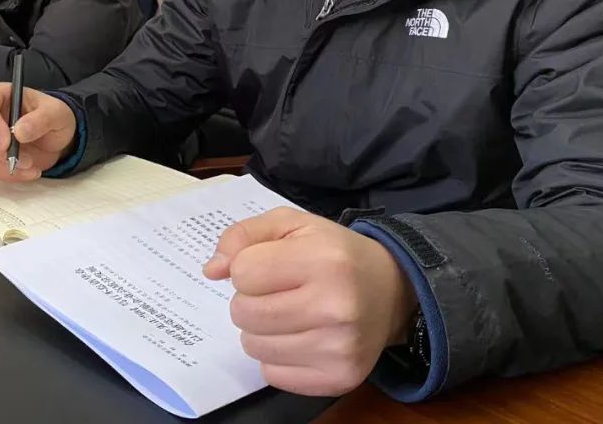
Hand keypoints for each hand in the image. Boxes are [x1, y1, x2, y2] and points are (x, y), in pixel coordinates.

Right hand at [0, 84, 77, 180]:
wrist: (59, 136)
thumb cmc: (55, 116)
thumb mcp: (56, 113)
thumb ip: (40, 119)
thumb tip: (19, 131)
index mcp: (1, 95)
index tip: (6, 143)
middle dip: (0, 153)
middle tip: (26, 161)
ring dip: (5, 166)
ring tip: (32, 168)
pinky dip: (8, 175)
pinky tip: (28, 173)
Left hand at [204, 208, 416, 396]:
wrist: (391, 290)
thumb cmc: (333, 252)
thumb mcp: (291, 224)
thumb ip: (243, 236)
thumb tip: (211, 270)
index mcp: (322, 259)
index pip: (243, 273)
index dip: (247, 267)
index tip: (269, 266)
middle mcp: (335, 306)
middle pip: (244, 312)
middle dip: (250, 299)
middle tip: (278, 292)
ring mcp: (339, 348)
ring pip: (254, 346)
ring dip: (261, 330)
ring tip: (289, 313)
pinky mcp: (339, 378)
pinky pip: (272, 374)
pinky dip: (276, 358)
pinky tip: (300, 337)